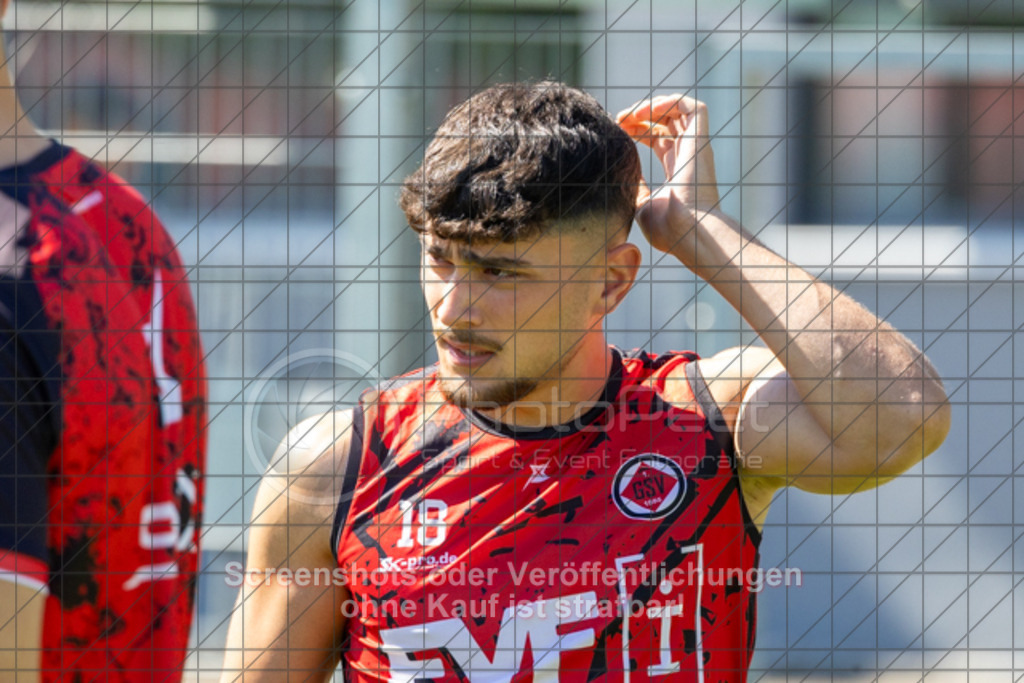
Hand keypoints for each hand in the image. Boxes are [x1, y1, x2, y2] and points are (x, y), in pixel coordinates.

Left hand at [616, 95, 719, 254]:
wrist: (687, 231)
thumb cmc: (667, 228)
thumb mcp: (640, 204)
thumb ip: (634, 187)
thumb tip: (622, 175)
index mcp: (676, 171)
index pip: (660, 139)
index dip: (639, 131)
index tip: (617, 131)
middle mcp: (688, 156)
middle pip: (667, 123)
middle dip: (641, 116)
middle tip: (618, 120)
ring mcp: (696, 147)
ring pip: (679, 111)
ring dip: (651, 107)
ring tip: (627, 115)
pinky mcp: (701, 140)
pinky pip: (692, 107)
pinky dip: (668, 102)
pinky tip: (644, 113)